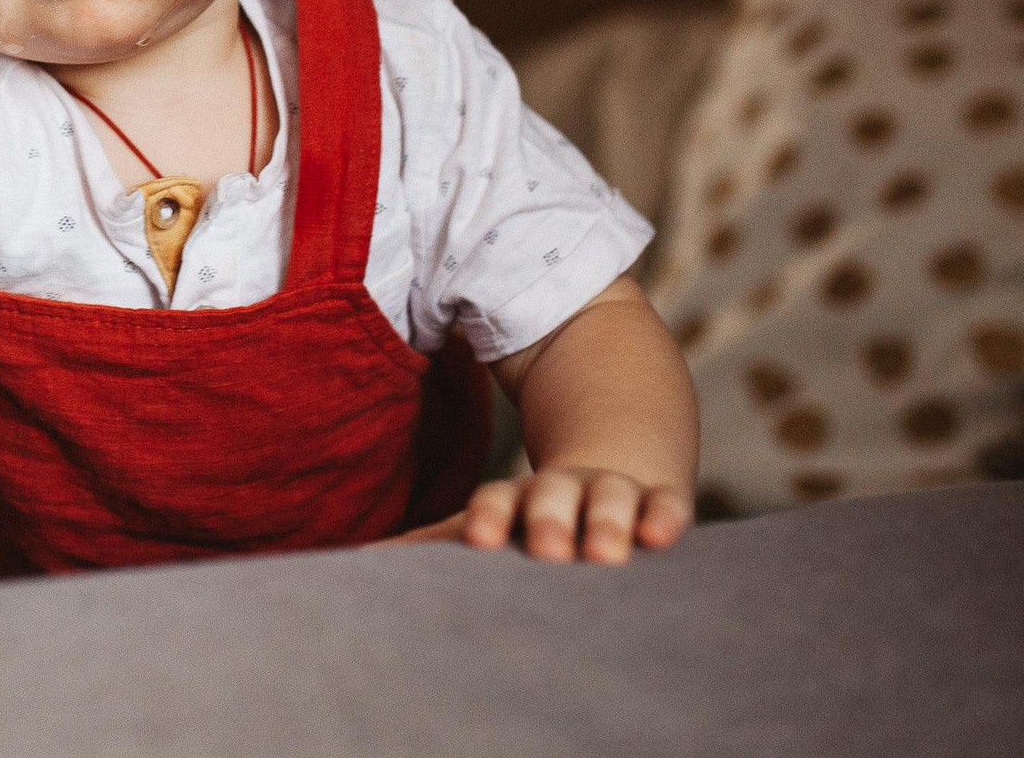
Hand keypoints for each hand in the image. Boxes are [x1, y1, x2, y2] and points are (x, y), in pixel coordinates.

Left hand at [411, 468, 690, 563]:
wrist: (611, 459)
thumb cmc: (536, 514)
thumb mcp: (491, 522)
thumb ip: (434, 543)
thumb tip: (359, 564)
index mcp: (516, 497)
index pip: (497, 500)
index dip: (490, 516)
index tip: (480, 540)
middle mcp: (563, 489)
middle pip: (553, 494)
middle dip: (549, 519)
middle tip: (547, 550)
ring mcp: (613, 491)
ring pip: (610, 498)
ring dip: (608, 521)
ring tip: (606, 553)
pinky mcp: (659, 500)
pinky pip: (664, 505)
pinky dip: (663, 517)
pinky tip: (661, 537)